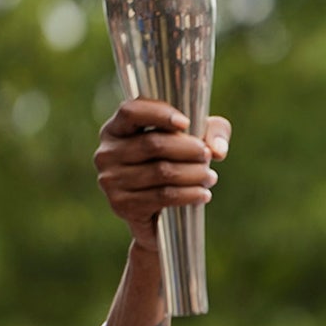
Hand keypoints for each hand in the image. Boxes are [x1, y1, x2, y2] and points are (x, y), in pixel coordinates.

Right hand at [93, 98, 231, 253]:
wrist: (157, 215)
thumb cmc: (175, 164)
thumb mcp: (195, 139)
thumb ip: (213, 131)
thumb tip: (217, 149)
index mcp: (116, 129)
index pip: (131, 111)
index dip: (159, 113)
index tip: (187, 123)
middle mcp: (107, 153)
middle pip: (153, 144)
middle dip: (188, 149)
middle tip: (208, 156)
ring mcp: (110, 180)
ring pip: (161, 172)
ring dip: (193, 174)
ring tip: (210, 177)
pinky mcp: (121, 205)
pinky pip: (162, 196)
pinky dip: (188, 194)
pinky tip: (203, 194)